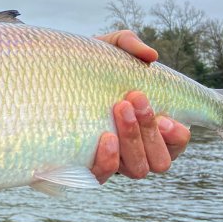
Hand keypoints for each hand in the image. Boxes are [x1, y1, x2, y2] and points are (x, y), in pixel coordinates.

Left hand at [90, 30, 190, 182]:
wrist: (46, 77)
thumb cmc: (87, 67)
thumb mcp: (108, 49)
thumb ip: (130, 44)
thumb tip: (151, 55)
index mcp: (150, 129)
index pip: (175, 144)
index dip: (176, 136)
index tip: (165, 115)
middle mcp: (136, 151)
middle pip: (159, 160)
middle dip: (150, 130)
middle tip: (134, 98)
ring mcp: (112, 161)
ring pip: (137, 169)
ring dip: (133, 140)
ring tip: (119, 108)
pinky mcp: (83, 166)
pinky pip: (102, 176)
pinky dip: (108, 161)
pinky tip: (105, 137)